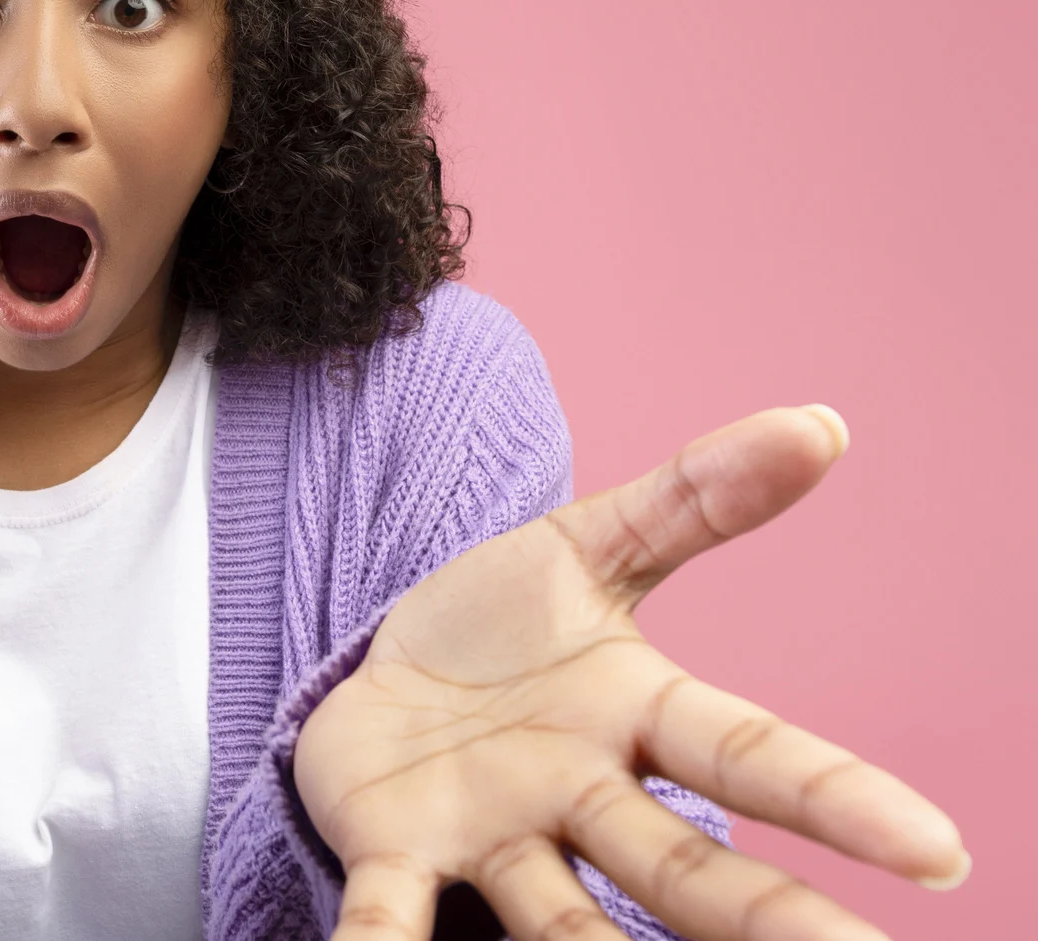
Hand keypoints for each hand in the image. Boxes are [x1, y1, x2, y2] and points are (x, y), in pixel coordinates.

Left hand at [293, 406, 967, 940]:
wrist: (375, 676)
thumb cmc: (499, 631)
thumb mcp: (587, 548)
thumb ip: (694, 497)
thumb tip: (822, 423)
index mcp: (635, 717)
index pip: (751, 757)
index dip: (839, 802)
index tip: (939, 851)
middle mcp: (577, 797)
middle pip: (681, 866)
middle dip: (764, 922)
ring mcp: (489, 836)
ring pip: (559, 921)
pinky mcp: (395, 852)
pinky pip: (390, 913)